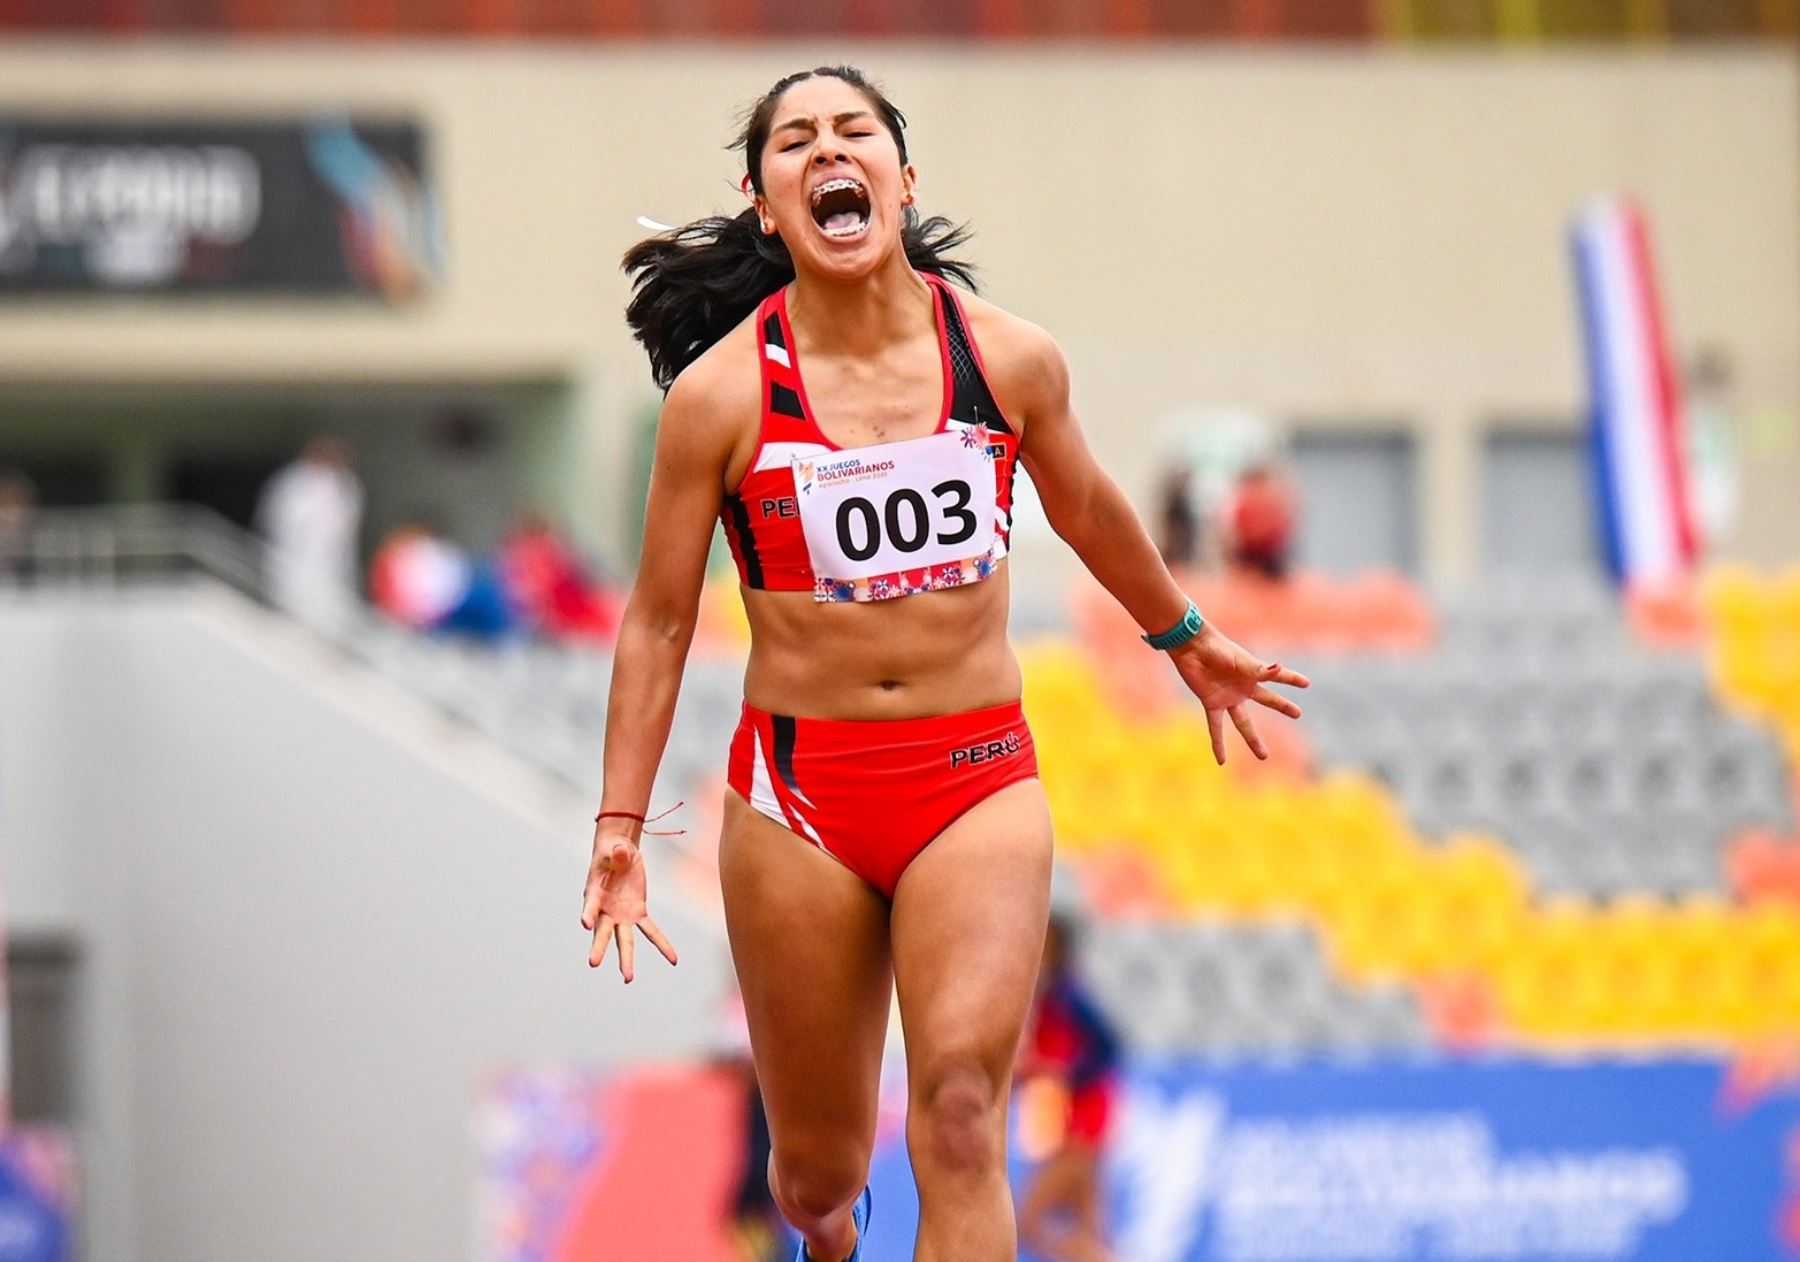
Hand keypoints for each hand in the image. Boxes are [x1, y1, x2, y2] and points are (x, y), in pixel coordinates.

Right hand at [581, 828, 677, 982]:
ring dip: (626, 959)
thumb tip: (621, 853)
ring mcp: (621, 915)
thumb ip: (617, 853)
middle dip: (599, 948)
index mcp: (593, 894)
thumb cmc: (611, 851)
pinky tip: (673, 959)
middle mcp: (605, 910)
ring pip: (624, 940)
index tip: (585, 923)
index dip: (588, 913)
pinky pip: (651, 931)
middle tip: (593, 964)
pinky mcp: (638, 913)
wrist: (619, 852)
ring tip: (628, 979)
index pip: (590, 906)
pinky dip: (662, 944)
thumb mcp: (613, 849)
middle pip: (602, 931)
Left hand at [1166, 624, 1308, 763]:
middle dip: (1282, 706)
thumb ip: (1257, 669)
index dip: (1291, 679)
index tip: (1306, 683)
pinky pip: (1216, 727)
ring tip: (1264, 756)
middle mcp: (1243, 687)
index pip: (1278, 677)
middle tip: (1297, 713)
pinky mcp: (1212, 703)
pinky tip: (1221, 761)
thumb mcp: (1239, 660)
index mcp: (1253, 673)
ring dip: (1252, 740)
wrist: (1192, 647)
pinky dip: (1218, 744)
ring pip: (1243, 723)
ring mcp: (1228, 697)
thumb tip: (1278, 668)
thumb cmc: (1216, 649)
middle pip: (1267, 700)